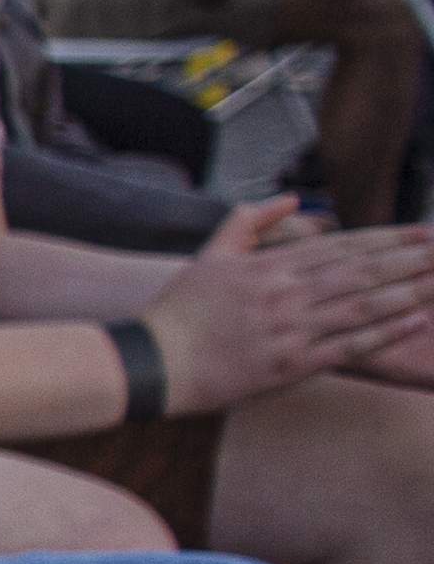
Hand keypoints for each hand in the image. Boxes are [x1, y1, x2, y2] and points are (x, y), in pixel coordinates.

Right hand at [139, 198, 433, 411]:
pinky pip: (348, 346)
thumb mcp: (209, 255)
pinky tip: (415, 321)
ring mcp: (290, 329)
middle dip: (409, 260)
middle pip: (361, 272)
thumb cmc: (180, 311)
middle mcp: (285, 293)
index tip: (422, 232)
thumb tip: (290, 199)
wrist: (156, 362)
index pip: (341, 246)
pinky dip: (385, 333)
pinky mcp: (290, 365)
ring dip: (407, 293)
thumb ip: (249, 222)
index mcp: (270, 267)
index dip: (387, 239)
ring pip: (362, 305)